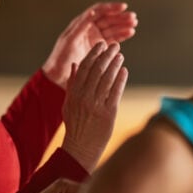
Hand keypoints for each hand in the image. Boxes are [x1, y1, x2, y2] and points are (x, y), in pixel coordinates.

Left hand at [42, 2, 137, 87]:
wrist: (60, 73)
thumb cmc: (62, 56)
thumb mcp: (70, 39)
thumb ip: (81, 26)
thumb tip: (92, 13)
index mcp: (81, 24)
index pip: (98, 11)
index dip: (111, 7)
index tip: (123, 6)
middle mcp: (89, 28)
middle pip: (108, 18)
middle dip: (120, 16)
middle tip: (133, 17)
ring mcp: (96, 37)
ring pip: (112, 28)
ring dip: (123, 25)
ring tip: (134, 24)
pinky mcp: (101, 47)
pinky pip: (114, 38)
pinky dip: (122, 35)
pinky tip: (130, 32)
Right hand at [60, 43, 127, 170]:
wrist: (80, 147)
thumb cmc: (76, 124)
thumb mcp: (68, 103)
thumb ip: (72, 84)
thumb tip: (75, 65)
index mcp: (73, 93)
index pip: (83, 69)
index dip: (92, 55)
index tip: (100, 45)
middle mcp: (84, 97)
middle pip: (96, 71)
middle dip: (106, 55)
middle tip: (114, 46)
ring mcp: (96, 105)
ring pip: (106, 79)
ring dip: (114, 65)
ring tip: (120, 55)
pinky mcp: (109, 113)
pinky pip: (115, 92)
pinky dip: (120, 80)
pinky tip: (124, 71)